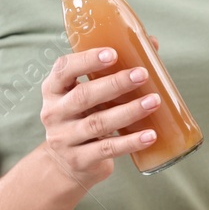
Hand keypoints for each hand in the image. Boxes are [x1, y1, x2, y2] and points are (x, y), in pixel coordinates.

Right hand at [38, 47, 162, 186]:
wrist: (65, 165)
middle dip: (115, 84)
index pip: (64, 69)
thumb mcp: (90, 96)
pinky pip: (107, 149)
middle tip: (141, 74)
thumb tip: (151, 44)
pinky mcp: (79, 160)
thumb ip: (112, 72)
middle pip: (84, 96)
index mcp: (54, 89)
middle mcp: (54, 113)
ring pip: (98, 123)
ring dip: (128, 111)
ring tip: (153, 102)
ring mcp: (64, 138)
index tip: (113, 53)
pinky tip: (149, 135)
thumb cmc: (83, 118)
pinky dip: (130, 142)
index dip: (87, 59)